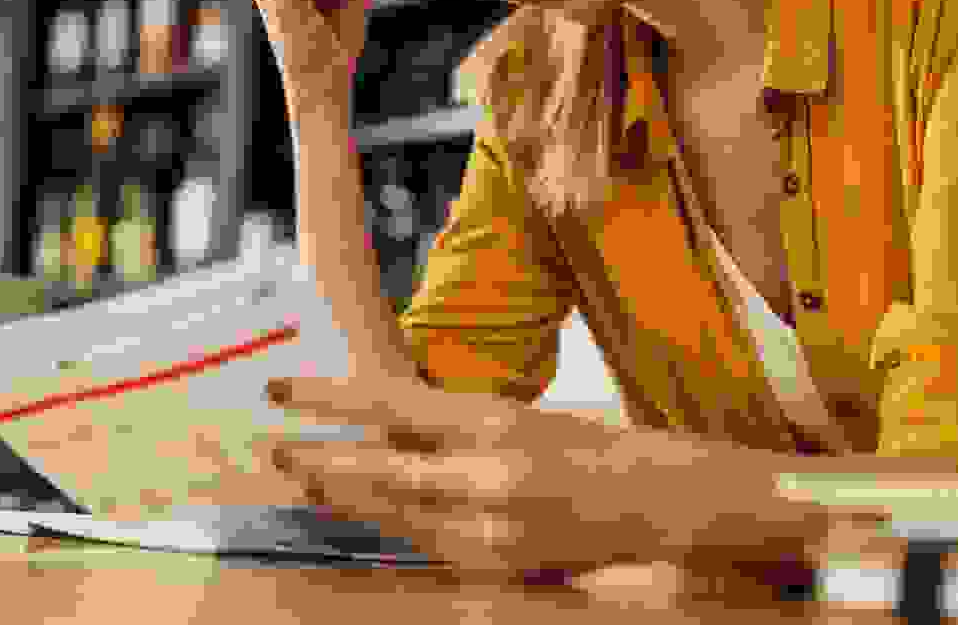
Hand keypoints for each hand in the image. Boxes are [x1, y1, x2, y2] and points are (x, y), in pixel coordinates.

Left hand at [260, 376, 827, 583]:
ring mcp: (492, 531)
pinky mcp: (504, 569)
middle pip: (377, 471)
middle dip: (321, 460)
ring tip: (306, 476)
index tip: (278, 388)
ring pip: (396, 515)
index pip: (388, 405)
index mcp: (496, 423)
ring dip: (348, 497)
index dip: (326, 398)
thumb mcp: (536, 422)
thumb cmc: (617, 451)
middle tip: (273, 444)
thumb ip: (467, 432)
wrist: (684, 510)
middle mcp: (486, 477)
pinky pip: (433, 551)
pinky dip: (398, 530)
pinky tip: (373, 520)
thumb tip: (404, 428)